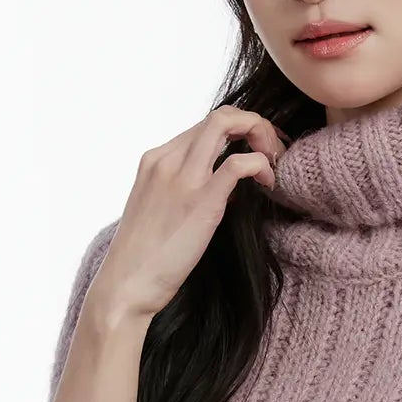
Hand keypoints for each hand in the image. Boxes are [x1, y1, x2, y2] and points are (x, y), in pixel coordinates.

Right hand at [90, 104, 287, 319]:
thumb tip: (228, 187)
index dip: (238, 130)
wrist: (126, 286)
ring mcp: (183, 177)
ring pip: (227, 123)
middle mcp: (167, 160)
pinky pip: (239, 163)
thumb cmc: (145, 258)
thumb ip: (188, 189)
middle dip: (256, 126)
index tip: (257, 151)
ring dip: (261, 135)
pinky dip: (262, 165)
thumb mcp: (162, 210)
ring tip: (275, 162)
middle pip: (220, 115)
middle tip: (273, 153)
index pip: (205, 125)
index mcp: (156, 160)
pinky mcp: (201, 201)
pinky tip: (268, 183)